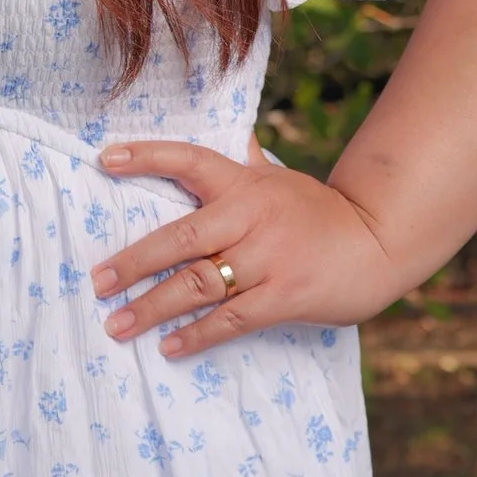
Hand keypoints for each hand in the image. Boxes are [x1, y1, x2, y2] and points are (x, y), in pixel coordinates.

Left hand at [90, 138, 400, 359]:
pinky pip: (231, 319)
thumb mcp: (278, 178)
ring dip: (153, 307)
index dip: (147, 157)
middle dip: (133, 261)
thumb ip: (245, 161)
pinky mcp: (285, 296)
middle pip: (180, 237)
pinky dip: (197, 335)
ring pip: (198, 284)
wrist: (379, 242)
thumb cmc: (318, 211)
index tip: (105, 159)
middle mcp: (250, 217)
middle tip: (97, 280)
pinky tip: (169, 347)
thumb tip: (227, 129)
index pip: (189, 160)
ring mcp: (267, 259)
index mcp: (244, 184)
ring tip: (117, 324)